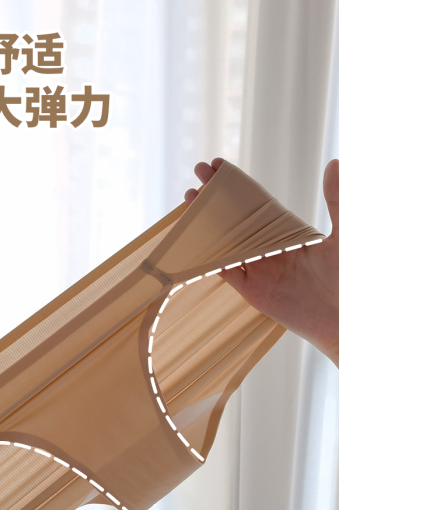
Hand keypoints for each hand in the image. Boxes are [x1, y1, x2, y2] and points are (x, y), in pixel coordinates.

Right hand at [185, 158, 338, 366]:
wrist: (342, 320)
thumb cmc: (347, 279)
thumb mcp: (343, 234)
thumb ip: (337, 200)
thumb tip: (334, 162)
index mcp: (287, 232)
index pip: (255, 203)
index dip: (236, 184)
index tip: (218, 166)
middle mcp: (269, 248)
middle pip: (235, 218)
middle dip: (215, 196)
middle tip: (198, 173)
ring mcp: (258, 269)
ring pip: (225, 241)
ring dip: (206, 222)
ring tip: (189, 200)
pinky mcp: (251, 290)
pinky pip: (225, 270)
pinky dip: (209, 257)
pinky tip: (193, 241)